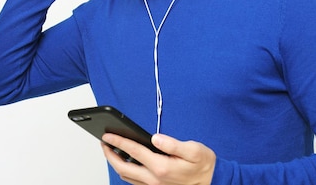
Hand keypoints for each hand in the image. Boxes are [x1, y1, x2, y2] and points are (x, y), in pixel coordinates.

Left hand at [101, 133, 215, 184]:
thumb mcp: (194, 150)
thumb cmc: (203, 165)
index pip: (133, 151)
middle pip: (123, 167)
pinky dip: (126, 172)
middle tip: (104, 143)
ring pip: (126, 177)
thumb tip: (155, 138)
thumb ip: (173, 144)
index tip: (108, 135)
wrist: (212, 182)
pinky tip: (126, 163)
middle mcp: (154, 179)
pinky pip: (134, 182)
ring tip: (111, 151)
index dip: (118, 142)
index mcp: (161, 167)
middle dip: (110, 154)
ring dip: (116, 164)